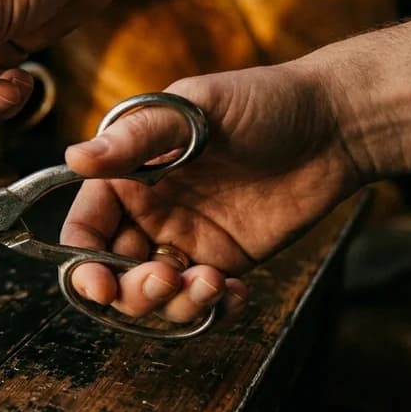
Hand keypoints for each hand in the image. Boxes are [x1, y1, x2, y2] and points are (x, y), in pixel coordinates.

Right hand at [61, 63, 364, 322]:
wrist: (335, 123)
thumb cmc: (263, 100)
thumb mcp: (194, 109)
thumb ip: (135, 139)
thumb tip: (75, 158)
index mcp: (127, 175)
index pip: (84, 230)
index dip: (81, 263)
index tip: (99, 282)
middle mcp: (147, 212)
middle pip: (113, 274)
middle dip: (132, 290)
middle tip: (168, 278)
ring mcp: (185, 239)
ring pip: (156, 296)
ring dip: (175, 304)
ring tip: (214, 282)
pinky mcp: (224, 260)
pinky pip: (202, 301)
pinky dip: (212, 311)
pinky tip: (236, 293)